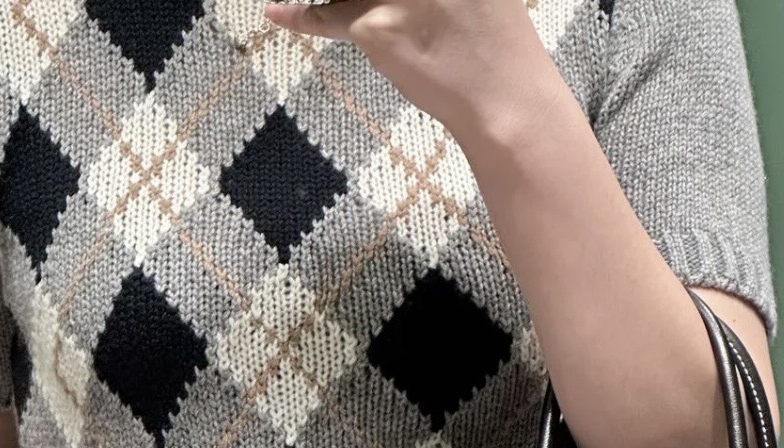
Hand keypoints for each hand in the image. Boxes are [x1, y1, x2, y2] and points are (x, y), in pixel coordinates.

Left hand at [262, 0, 561, 141]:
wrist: (506, 102)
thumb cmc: (497, 50)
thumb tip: (398, 3)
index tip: (371, 3)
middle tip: (362, 13)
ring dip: (331, 0)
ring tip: (332, 12)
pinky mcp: (375, 26)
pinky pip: (325, 16)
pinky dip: (298, 15)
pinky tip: (277, 12)